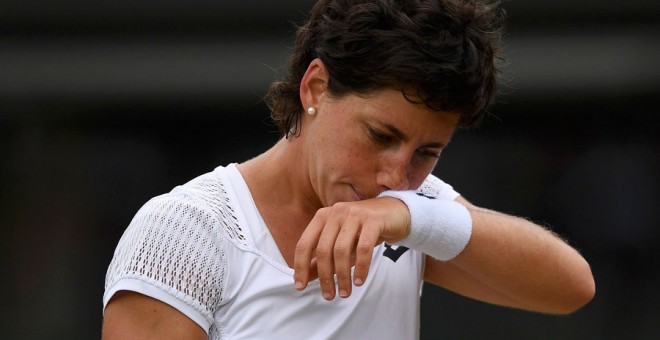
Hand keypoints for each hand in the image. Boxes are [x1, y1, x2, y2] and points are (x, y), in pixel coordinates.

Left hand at [293, 196, 409, 299]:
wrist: (395, 212)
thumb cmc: (364, 229)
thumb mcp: (341, 241)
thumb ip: (323, 256)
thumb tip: (306, 276)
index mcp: (323, 216)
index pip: (305, 243)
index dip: (301, 266)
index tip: (300, 286)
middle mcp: (336, 212)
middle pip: (323, 249)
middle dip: (325, 276)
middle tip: (329, 295)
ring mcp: (354, 214)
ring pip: (342, 250)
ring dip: (342, 276)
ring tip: (345, 292)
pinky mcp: (373, 220)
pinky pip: (364, 248)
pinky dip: (361, 267)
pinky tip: (360, 280)